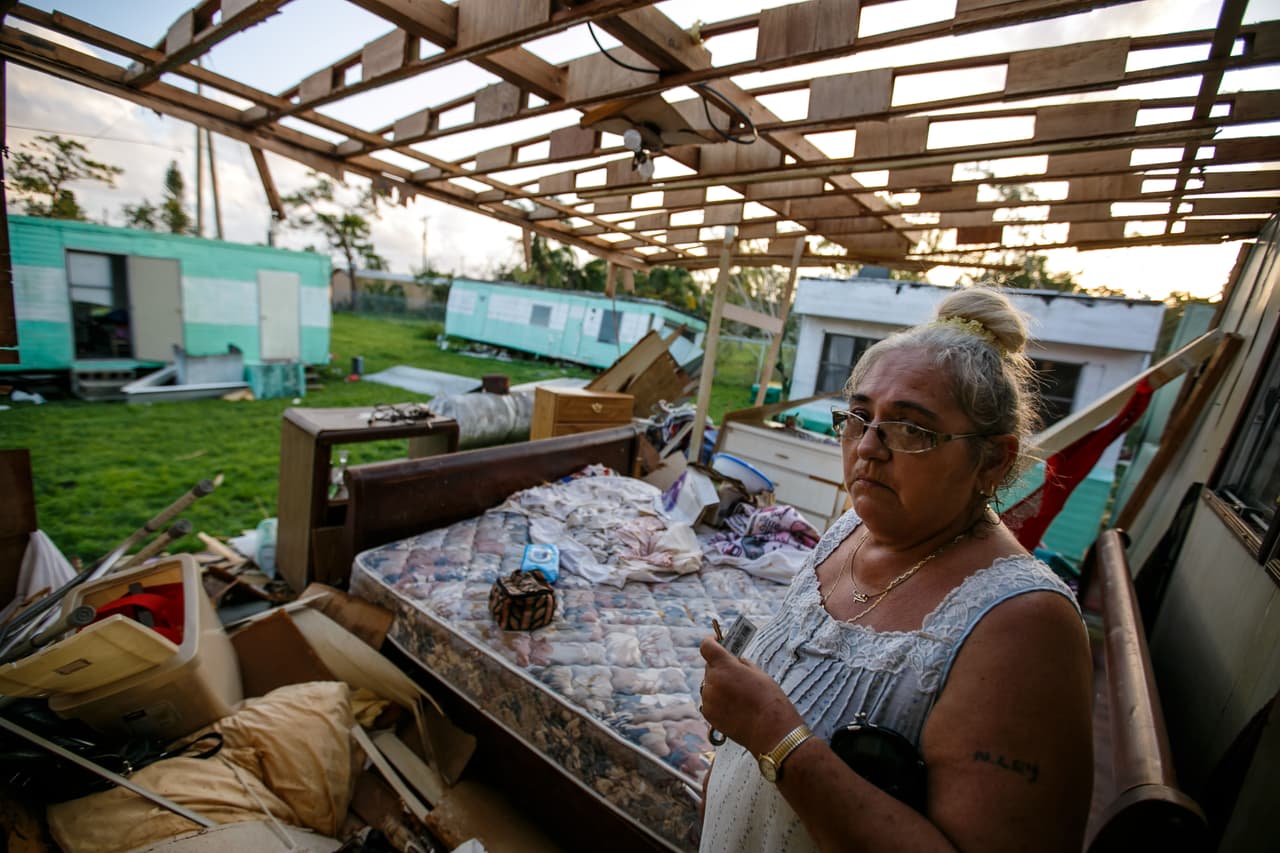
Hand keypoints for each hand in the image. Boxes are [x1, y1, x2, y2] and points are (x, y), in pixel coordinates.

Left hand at [699, 636, 803, 754]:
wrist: (770, 730)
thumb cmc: (768, 699)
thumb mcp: (758, 673)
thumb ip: (741, 664)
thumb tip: (735, 661)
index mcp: (724, 666)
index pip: (706, 646)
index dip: (711, 642)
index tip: (716, 641)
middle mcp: (712, 681)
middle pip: (710, 668)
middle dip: (720, 668)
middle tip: (734, 673)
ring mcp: (708, 699)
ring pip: (709, 685)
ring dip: (718, 685)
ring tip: (737, 694)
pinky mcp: (708, 714)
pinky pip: (709, 701)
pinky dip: (718, 701)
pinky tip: (734, 707)